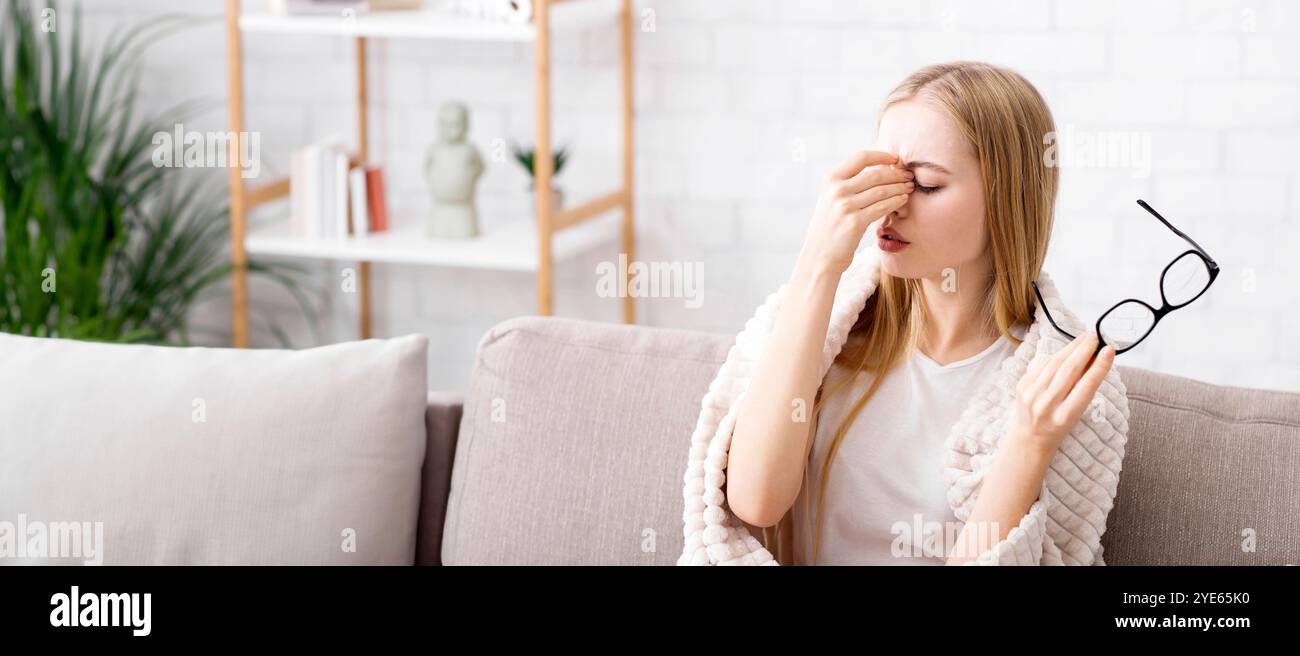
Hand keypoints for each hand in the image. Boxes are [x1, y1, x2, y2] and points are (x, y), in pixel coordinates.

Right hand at [795, 150, 912, 276]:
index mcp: (831, 179)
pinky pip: (882, 207)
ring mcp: (845, 206)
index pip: (861, 158)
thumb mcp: (831, 199)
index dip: (882, 155)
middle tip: (908, 176)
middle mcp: (837, 190)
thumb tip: (880, 168)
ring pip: (881, 190)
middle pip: (875, 174)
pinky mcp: (855, 222)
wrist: (820, 255)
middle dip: (896, 174)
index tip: (896, 159)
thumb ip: (849, 183)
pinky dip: (896, 202)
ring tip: (909, 187)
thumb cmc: (830, 227)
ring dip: (899, 187)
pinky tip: (903, 200)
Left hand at [1006, 331, 1115, 456]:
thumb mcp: (1077, 414)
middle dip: (1085, 350)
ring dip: (1072, 347)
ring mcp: (1032, 394)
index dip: (1100, 366)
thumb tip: (1096, 358)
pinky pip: (1043, 365)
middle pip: (1069, 370)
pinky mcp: (1022, 386)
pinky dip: (1057, 355)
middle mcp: (1047, 405)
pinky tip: (1068, 349)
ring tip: (1085, 338)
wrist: (1030, 438)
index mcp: (1065, 416)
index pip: (1086, 386)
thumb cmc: (1059, 426)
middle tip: (1096, 336)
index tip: (1109, 350)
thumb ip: (1085, 388)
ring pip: (1055, 363)